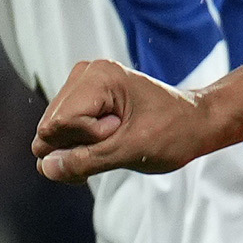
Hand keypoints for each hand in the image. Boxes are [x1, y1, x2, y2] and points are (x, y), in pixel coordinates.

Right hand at [34, 60, 216, 182]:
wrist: (196, 124)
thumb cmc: (174, 132)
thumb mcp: (131, 151)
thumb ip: (86, 161)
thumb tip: (46, 168)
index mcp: (97, 76)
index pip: (57, 125)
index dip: (87, 140)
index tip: (120, 131)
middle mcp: (84, 74)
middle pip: (50, 129)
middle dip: (80, 146)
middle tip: (120, 138)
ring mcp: (82, 86)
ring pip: (52, 134)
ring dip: (82, 149)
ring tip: (117, 139)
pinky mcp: (83, 101)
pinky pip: (62, 133)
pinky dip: (82, 147)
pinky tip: (107, 144)